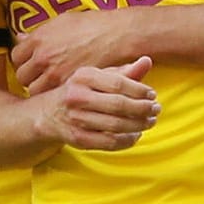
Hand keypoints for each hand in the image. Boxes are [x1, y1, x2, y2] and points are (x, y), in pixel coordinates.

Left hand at [13, 10, 135, 93]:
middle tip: (40, 74)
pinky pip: (51, 96)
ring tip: (52, 83)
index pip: (15, 56)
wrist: (117, 36)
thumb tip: (21, 38)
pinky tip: (63, 87)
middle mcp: (43, 57)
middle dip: (29, 76)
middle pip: (21, 76)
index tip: (31, 61)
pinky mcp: (69, 86)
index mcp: (39, 39)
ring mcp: (55, 74)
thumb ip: (39, 33)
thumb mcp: (62, 21)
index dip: (23, 60)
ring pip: (33, 90)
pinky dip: (54, 94)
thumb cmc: (92, 25)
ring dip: (40, 87)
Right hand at [33, 56, 159, 152]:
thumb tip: (147, 61)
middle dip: (142, 109)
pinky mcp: (78, 139)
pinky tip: (136, 134)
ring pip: (116, 126)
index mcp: (83, 77)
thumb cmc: (79, 91)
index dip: (140, 90)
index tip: (153, 95)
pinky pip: (109, 142)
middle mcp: (77, 97)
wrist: (47, 113)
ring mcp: (76, 119)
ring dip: (138, 125)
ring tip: (149, 122)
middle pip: (119, 106)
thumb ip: (123, 72)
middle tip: (156, 110)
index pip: (118, 84)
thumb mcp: (97, 77)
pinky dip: (127, 140)